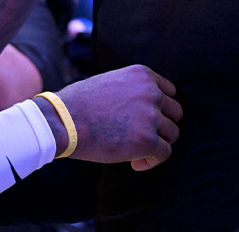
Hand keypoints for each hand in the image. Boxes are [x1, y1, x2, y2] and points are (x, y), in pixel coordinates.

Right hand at [50, 64, 181, 170]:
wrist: (62, 121)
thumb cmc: (78, 104)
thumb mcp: (110, 82)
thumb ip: (132, 90)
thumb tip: (145, 109)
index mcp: (142, 75)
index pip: (170, 92)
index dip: (161, 109)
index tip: (147, 121)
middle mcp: (151, 93)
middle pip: (175, 113)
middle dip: (162, 127)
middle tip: (143, 137)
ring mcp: (151, 116)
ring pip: (172, 134)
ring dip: (158, 144)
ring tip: (137, 151)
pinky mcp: (147, 140)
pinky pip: (164, 153)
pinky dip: (152, 161)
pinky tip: (135, 163)